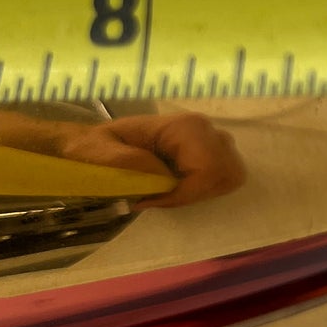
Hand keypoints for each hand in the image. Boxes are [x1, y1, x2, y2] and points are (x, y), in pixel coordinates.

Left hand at [51, 111, 244, 208]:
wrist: (95, 142)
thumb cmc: (96, 148)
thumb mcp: (99, 154)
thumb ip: (126, 162)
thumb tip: (160, 176)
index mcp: (182, 126)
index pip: (208, 169)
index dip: (185, 193)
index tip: (153, 200)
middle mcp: (204, 128)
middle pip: (226, 172)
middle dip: (196, 193)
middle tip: (163, 197)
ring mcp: (210, 138)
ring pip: (230, 175)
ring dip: (202, 192)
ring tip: (170, 192)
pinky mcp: (210, 150)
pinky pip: (224, 177)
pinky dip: (205, 189)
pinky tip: (179, 187)